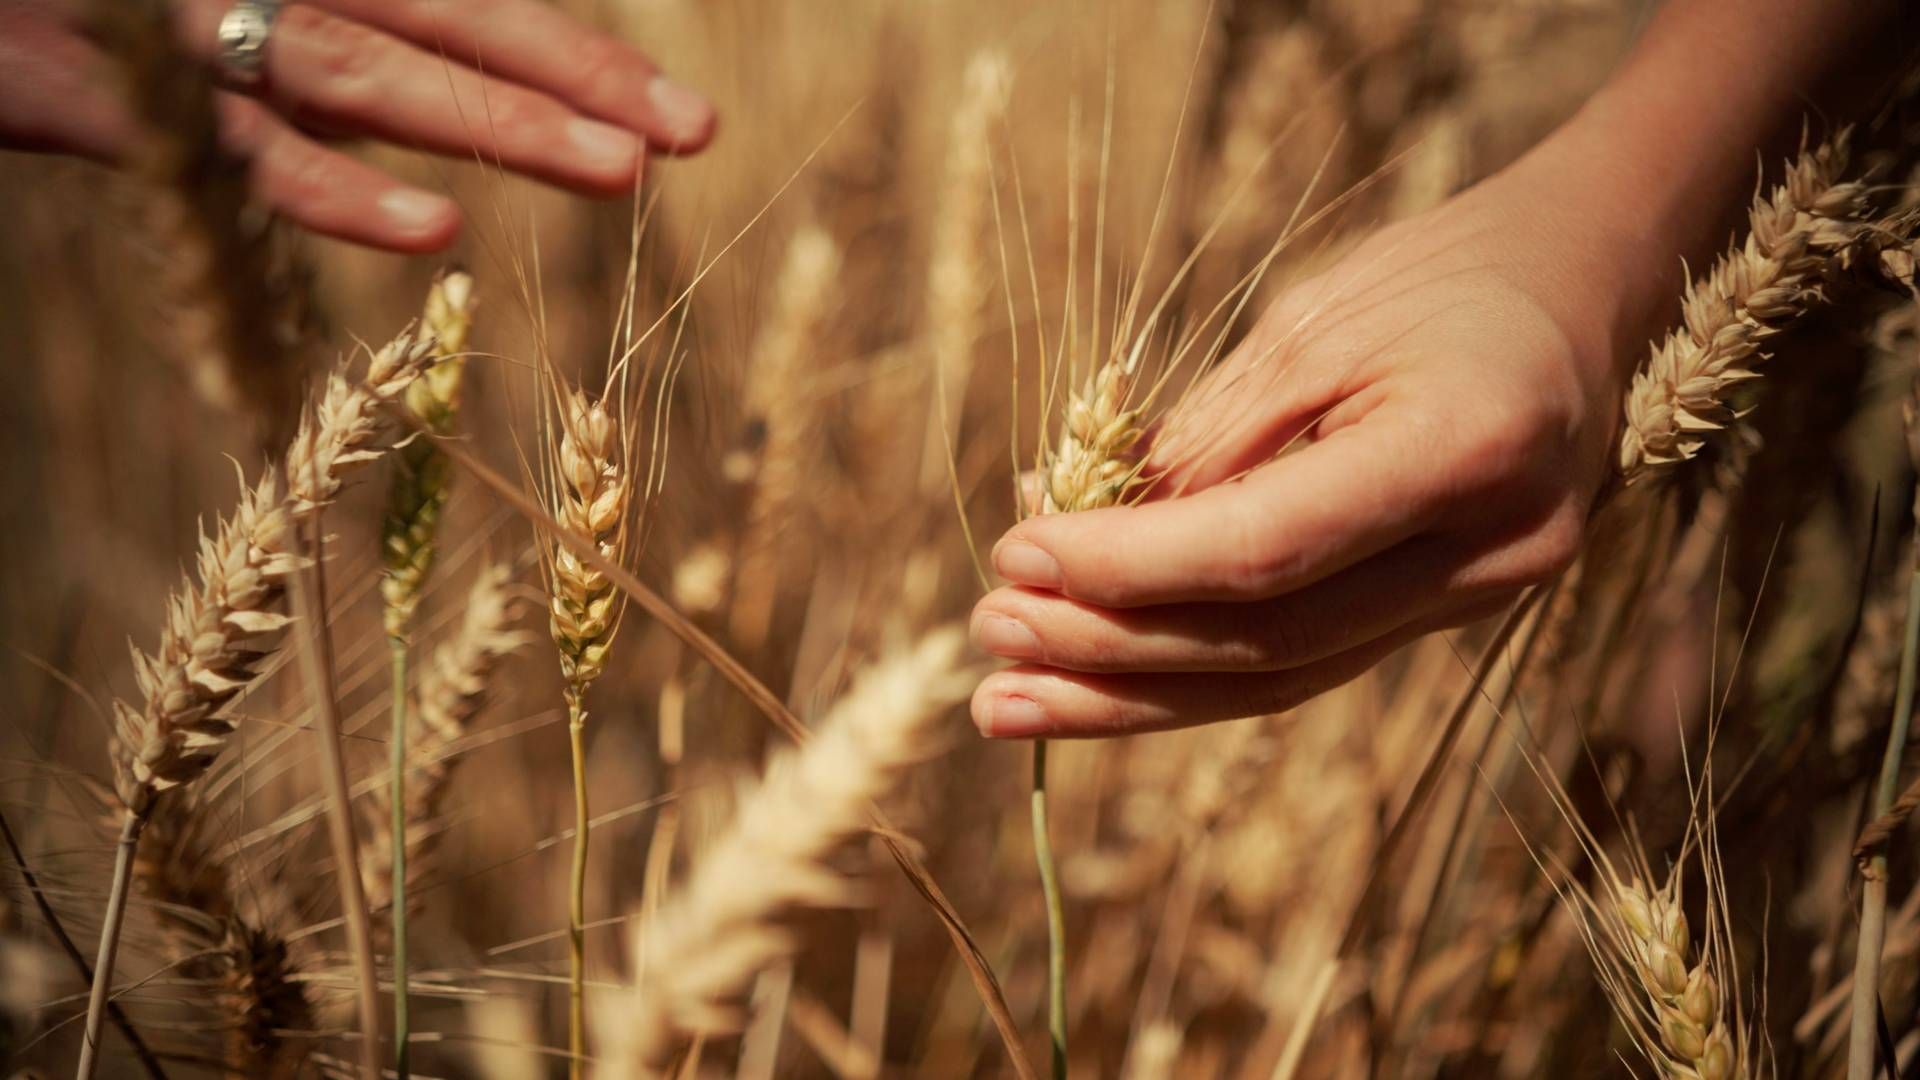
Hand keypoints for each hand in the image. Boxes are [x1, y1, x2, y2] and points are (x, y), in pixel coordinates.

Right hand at [0, 0, 714, 250]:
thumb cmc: (63, 11)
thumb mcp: (213, 30)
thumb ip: (322, 68)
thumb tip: (440, 131)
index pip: (453, 6)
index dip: (567, 58)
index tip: (679, 123)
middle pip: (438, 18)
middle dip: (569, 75)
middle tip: (692, 132)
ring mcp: (166, 25)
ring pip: (358, 67)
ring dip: (496, 118)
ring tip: (619, 171)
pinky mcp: (75, 85)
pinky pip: (217, 145)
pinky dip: (323, 186)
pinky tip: (433, 229)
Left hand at [968, 171, 1636, 737]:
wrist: (1585, 286)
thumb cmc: (1444, 276)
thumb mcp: (1313, 326)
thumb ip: (1211, 442)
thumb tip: (1077, 536)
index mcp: (1467, 447)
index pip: (1265, 549)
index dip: (1127, 566)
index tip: (1015, 556)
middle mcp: (1493, 552)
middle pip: (1269, 641)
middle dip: (1110, 650)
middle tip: (986, 639)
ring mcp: (1483, 600)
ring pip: (1283, 678)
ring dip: (1134, 698)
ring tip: (1008, 702)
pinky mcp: (1449, 617)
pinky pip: (1307, 662)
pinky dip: (1195, 674)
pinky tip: (1098, 680)